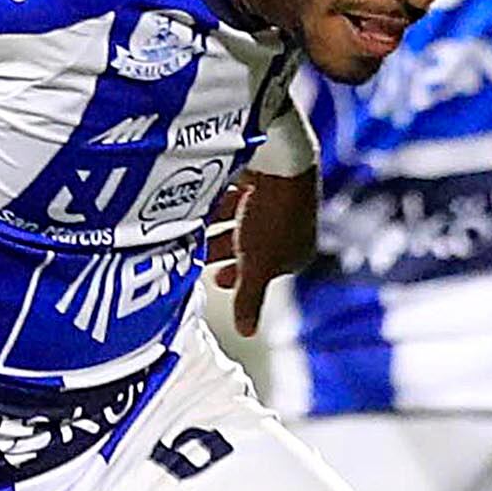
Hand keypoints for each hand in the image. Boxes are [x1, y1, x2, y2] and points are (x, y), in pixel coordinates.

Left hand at [209, 169, 315, 336]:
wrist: (277, 158)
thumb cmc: (271, 217)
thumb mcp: (256, 266)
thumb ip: (249, 299)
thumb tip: (247, 332)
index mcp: (297, 251)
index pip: (268, 270)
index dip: (241, 276)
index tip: (217, 278)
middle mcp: (292, 225)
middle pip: (253, 244)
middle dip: (225, 251)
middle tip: (198, 254)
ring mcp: (279, 198)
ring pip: (243, 218)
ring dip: (218, 226)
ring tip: (194, 229)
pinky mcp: (266, 173)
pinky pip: (239, 193)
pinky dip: (221, 201)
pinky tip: (202, 202)